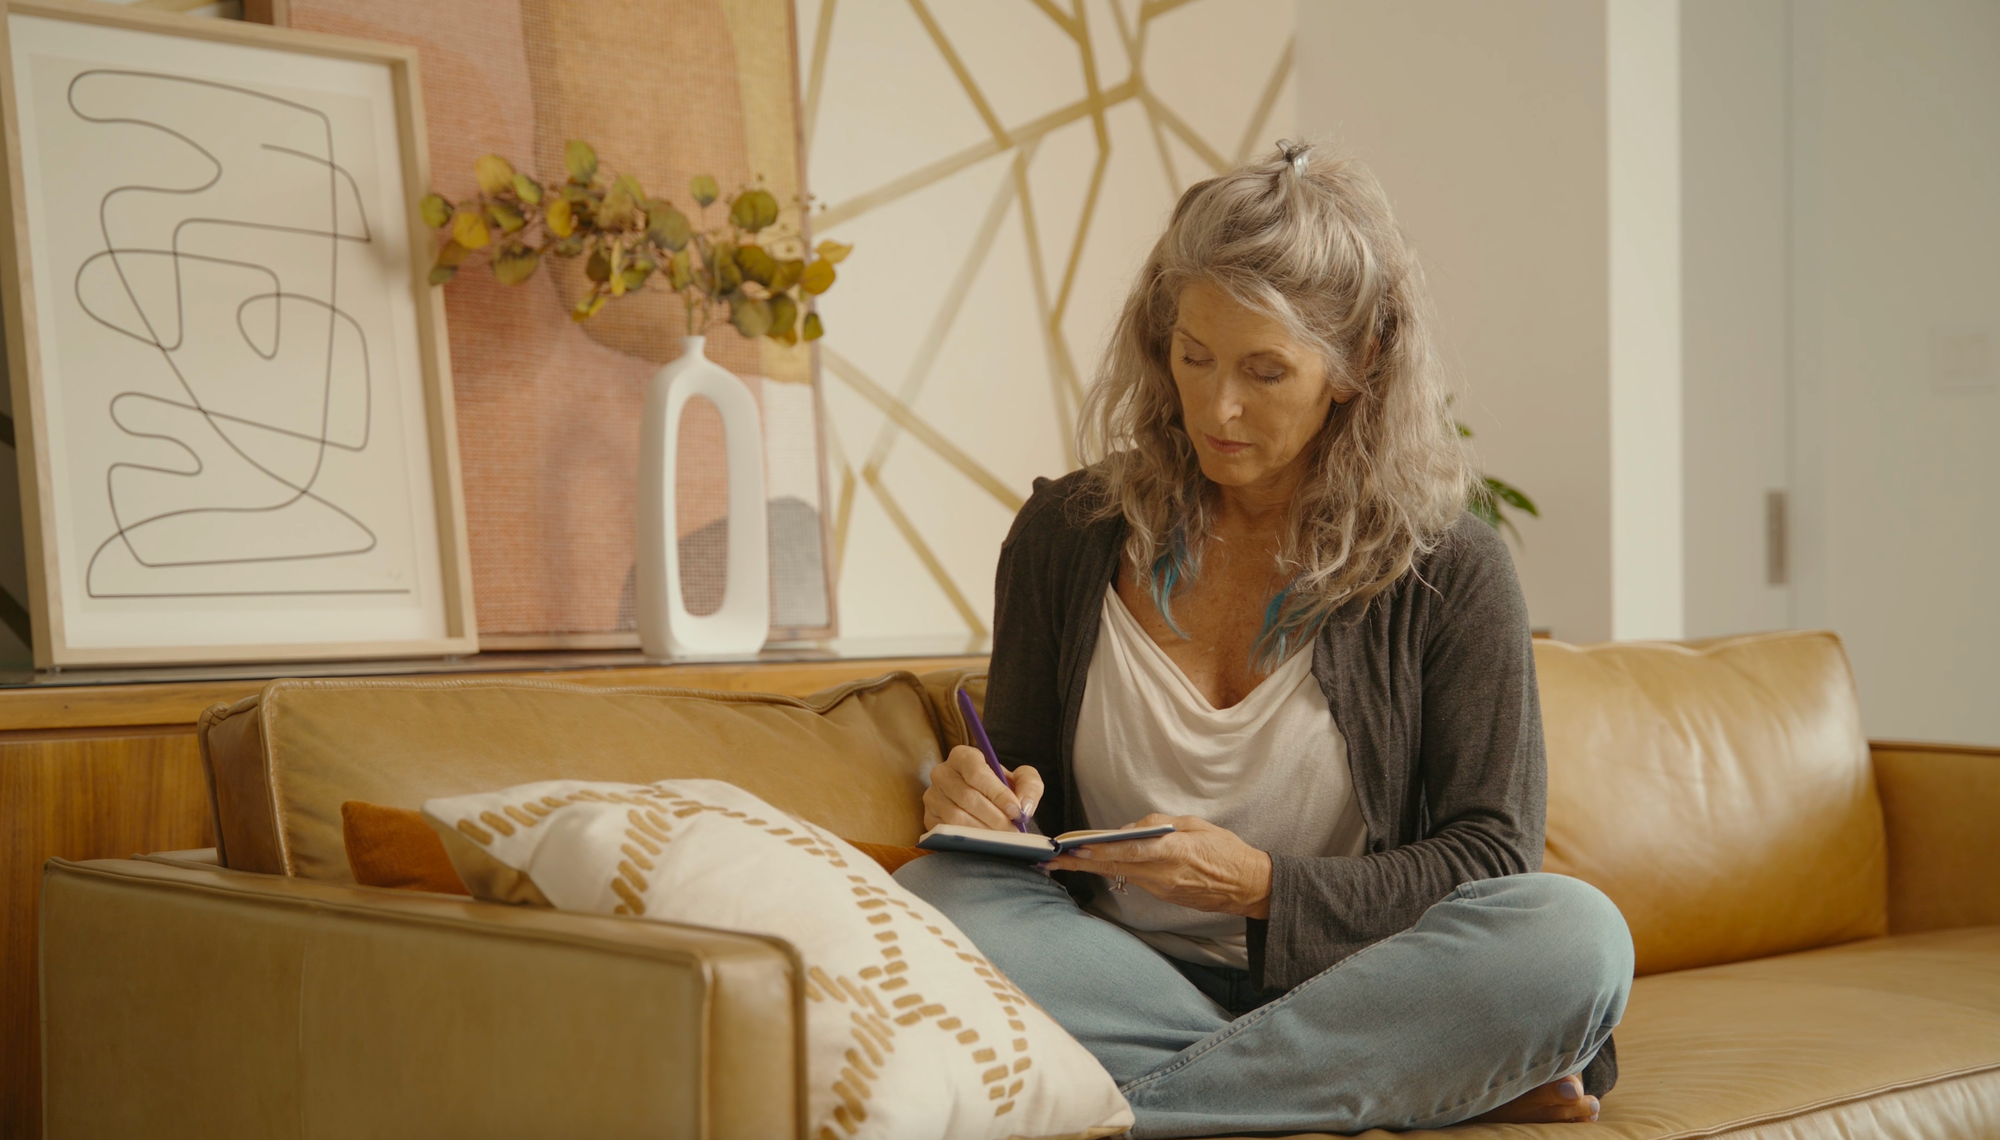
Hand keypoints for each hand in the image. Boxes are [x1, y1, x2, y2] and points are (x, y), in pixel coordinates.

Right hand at [922, 745, 1044, 832]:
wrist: (984, 804)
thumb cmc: (1001, 789)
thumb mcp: (1020, 780)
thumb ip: (1029, 786)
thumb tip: (1024, 806)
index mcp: (963, 756)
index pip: (977, 772)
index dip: (998, 793)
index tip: (1016, 811)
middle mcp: (942, 773)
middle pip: (967, 797)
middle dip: (994, 817)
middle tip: (1012, 831)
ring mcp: (933, 796)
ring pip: (956, 817)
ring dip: (983, 831)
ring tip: (1002, 839)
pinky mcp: (929, 818)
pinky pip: (948, 832)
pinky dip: (969, 840)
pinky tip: (985, 843)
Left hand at [1046, 814, 1272, 918]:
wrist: (1249, 885)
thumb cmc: (1227, 850)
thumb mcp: (1197, 825)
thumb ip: (1162, 825)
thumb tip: (1132, 829)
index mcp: (1175, 852)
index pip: (1131, 851)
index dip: (1102, 850)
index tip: (1076, 846)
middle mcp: (1164, 874)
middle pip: (1115, 867)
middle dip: (1081, 863)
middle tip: (1050, 860)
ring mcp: (1163, 888)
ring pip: (1120, 874)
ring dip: (1092, 866)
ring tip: (1063, 859)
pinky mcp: (1164, 895)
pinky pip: (1134, 880)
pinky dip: (1114, 869)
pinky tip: (1097, 862)